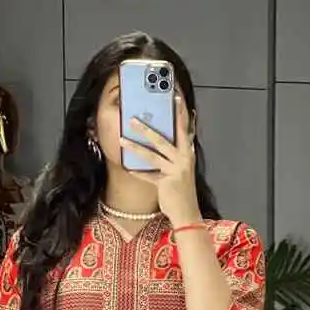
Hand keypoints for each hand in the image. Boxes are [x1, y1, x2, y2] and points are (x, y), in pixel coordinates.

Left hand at [121, 96, 200, 226]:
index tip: (176, 97)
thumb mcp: (181, 168)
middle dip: (147, 129)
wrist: (187, 213)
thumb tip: (162, 139)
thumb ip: (174, 153)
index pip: (185, 128)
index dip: (181, 113)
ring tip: (122, 139)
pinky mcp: (166, 183)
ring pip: (152, 156)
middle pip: (163, 139)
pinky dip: (138, 172)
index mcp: (188, 152)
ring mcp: (175, 171)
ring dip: (135, 147)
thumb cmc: (182, 190)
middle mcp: (183, 159)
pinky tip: (127, 167)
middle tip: (132, 118)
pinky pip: (149, 176)